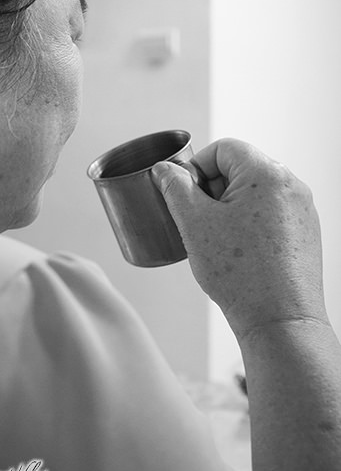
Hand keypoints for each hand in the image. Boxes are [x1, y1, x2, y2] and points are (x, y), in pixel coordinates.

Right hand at [152, 138, 326, 340]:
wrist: (280, 321)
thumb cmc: (241, 275)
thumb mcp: (195, 224)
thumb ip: (175, 188)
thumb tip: (165, 170)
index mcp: (267, 174)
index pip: (223, 148)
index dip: (197, 167)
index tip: (186, 194)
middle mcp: (290, 185)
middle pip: (240, 167)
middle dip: (213, 189)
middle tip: (200, 221)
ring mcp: (301, 209)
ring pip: (254, 191)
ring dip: (230, 207)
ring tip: (218, 240)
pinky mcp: (305, 231)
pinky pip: (270, 212)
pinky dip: (249, 222)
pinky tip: (238, 251)